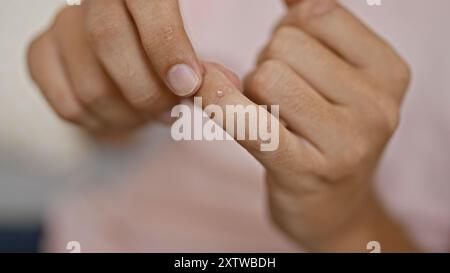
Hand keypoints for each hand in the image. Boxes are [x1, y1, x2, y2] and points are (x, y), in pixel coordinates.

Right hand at [28, 0, 201, 132]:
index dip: (166, 45)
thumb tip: (224, 86)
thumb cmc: (159, 52)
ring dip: (130, 115)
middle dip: (149, 92)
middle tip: (173, 111)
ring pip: (93, 87)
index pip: (145, 2)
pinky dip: (103, 123)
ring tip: (149, 114)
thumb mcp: (187, 52)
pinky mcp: (40, 55)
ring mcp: (60, 26)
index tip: (187, 85)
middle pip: (110, 44)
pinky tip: (121, 114)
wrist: (119, 56)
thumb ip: (202, 66)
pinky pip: (70, 107)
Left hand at [196, 0, 413, 250]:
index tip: (297, 59)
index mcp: (388, 71)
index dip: (291, 29)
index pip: (316, 13)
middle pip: (284, 45)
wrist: (333, 208)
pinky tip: (205, 94)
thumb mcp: (338, 78)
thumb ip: (315, 29)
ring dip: (252, 92)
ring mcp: (346, 141)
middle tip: (282, 97)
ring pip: (263, 77)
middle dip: (269, 64)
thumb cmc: (326, 133)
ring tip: (273, 117)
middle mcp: (377, 105)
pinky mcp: (305, 170)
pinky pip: (248, 120)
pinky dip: (219, 102)